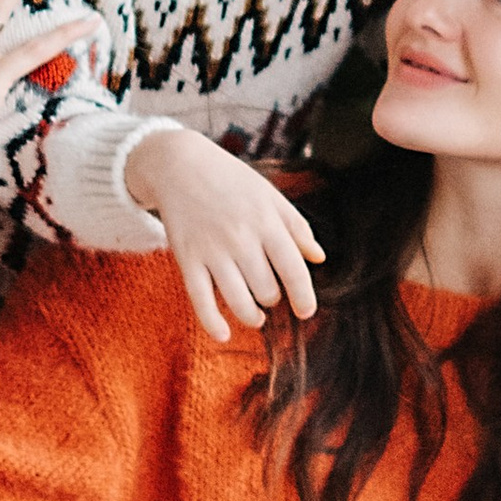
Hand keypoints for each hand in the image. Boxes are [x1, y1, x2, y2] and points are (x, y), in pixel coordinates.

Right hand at [125, 123, 323, 342]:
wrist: (180, 165)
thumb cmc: (232, 182)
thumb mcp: (270, 196)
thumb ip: (296, 227)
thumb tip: (319, 258)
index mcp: (266, 222)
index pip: (293, 269)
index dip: (304, 297)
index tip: (306, 312)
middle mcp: (241, 238)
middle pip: (267, 290)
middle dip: (272, 299)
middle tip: (269, 292)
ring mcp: (212, 250)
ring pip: (239, 300)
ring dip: (251, 316)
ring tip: (256, 316)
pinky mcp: (186, 259)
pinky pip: (201, 300)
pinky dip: (213, 323)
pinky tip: (224, 335)